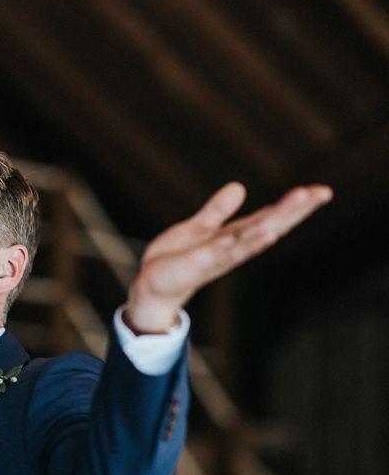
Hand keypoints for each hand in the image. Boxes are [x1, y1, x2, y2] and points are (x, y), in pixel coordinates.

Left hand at [123, 182, 332, 333]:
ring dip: (274, 222)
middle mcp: (232, 248)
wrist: (152, 287)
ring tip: (299, 204)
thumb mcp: (199, 228)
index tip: (321, 191)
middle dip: (294, 210)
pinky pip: (226, 252)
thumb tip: (239, 187)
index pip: (268, 217)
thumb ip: (217, 210)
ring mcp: (218, 257)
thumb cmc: (176, 260)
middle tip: (322, 192)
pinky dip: (246, 243)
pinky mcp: (200, 263)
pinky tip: (265, 234)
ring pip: (252, 238)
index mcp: (233, 237)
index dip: (293, 205)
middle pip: (269, 225)